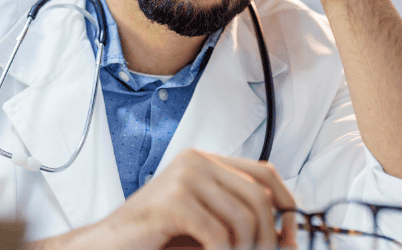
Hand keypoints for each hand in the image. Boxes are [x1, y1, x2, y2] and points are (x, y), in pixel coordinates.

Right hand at [101, 149, 296, 249]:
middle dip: (268, 237)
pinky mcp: (174, 202)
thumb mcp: (207, 223)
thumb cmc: (157, 237)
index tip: (292, 230)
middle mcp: (196, 161)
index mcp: (204, 160)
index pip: (263, 171)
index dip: (286, 200)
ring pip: (244, 219)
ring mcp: (184, 178)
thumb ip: (241, 220)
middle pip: (259, 197)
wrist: (108, 246)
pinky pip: (220, 235)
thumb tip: (290, 232)